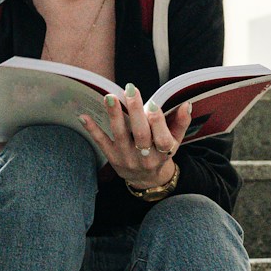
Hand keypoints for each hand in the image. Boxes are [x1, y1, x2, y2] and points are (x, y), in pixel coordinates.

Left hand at [79, 86, 193, 187]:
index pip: (162, 138)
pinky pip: (102, 142)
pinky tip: (84, 116)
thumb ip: (180, 124)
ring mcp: (127, 158)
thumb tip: (186, 105)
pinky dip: (93, 129)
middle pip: (141, 135)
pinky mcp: (113, 158)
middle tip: (130, 91)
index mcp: (163, 152)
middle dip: (135, 112)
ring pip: (121, 136)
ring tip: (110, 97)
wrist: (146, 179)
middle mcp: (145, 157)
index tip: (153, 104)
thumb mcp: (174, 142)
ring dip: (114, 116)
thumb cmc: (160, 153)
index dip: (158, 121)